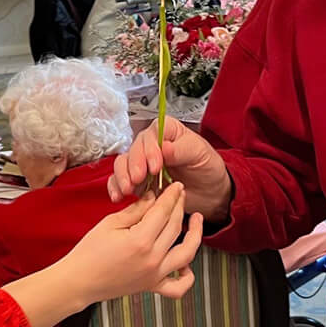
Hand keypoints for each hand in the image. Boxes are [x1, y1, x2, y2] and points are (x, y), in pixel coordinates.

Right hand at [63, 183, 203, 303]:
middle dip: (179, 206)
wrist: (78, 281)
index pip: (163, 211)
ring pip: (187, 253)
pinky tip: (187, 264)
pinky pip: (178, 287)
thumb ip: (136, 210)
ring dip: (195, 235)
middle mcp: (152, 259)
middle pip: (175, 227)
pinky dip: (188, 277)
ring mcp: (154, 275)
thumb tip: (154, 197)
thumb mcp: (110, 223)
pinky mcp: (152, 286)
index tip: (176, 186)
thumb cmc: (89, 252)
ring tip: (197, 221)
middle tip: (180, 195)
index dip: (171, 195)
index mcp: (140, 240)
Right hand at [109, 120, 232, 221]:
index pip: (151, 134)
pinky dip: (116, 187)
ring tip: (128, 189)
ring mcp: (142, 163)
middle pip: (134, 149)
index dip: (150, 150)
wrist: (209, 192)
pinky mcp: (137, 180)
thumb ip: (182, 150)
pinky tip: (118, 196)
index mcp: (166, 131)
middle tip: (138, 178)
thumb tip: (164, 148)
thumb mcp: (200, 154)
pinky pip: (120, 180)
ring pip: (123, 164)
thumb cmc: (206, 167)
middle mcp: (151, 145)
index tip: (156, 166)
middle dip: (134, 165)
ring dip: (122, 176)